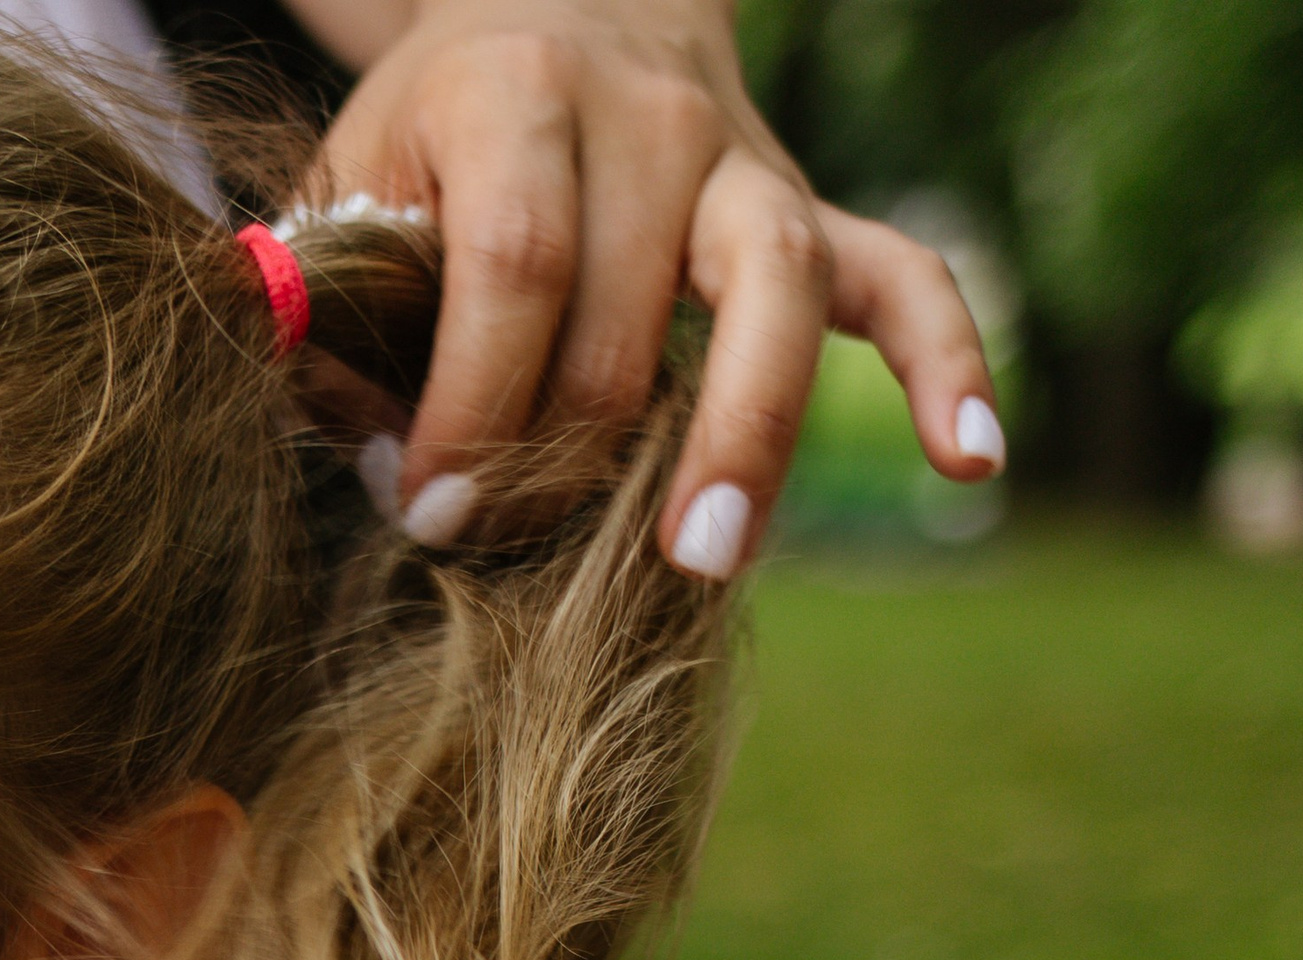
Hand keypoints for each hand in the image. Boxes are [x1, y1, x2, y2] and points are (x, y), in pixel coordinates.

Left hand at [303, 0, 1002, 571]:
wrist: (556, 3)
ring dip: (746, 436)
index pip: (517, 267)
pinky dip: (946, 363)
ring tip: (708, 560)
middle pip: (633, 315)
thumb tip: (357, 458)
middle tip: (501, 552)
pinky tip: (972, 462)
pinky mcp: (810, 212)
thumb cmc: (433, 139)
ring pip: (780, 292)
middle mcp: (651, 117)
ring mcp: (748, 162)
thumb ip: (330, 316)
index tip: (427, 510)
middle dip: (563, 457)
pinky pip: (902, 279)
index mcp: (519, 93)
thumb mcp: (349, 191)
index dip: (472, 408)